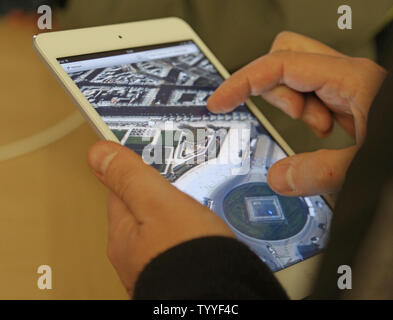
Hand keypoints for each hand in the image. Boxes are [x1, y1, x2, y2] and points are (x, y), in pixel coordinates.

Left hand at [87, 141, 233, 295]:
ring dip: (172, 214)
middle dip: (157, 194)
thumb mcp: (159, 204)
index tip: (151, 158)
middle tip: (176, 179)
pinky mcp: (174, 272)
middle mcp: (133, 253)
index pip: (120, 190)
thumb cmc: (187, 257)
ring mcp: (152, 264)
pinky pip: (175, 243)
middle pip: (141, 210)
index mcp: (123, 234)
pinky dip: (184, 234)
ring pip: (159, 228)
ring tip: (190, 202)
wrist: (215, 296)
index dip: (135, 171)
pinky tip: (198, 232)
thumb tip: (98, 153)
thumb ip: (130, 177)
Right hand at [207, 31, 385, 195]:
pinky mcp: (344, 96)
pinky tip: (324, 130)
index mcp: (350, 79)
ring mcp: (344, 84)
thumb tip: (280, 179)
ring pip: (295, 76)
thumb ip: (322, 172)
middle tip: (293, 118)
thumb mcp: (367, 163)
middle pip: (285, 56)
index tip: (220, 100)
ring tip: (317, 129)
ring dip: (293, 104)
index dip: (242, 82)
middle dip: (275, 89)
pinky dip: (306, 113)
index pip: (278, 65)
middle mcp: (345, 75)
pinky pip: (309, 94)